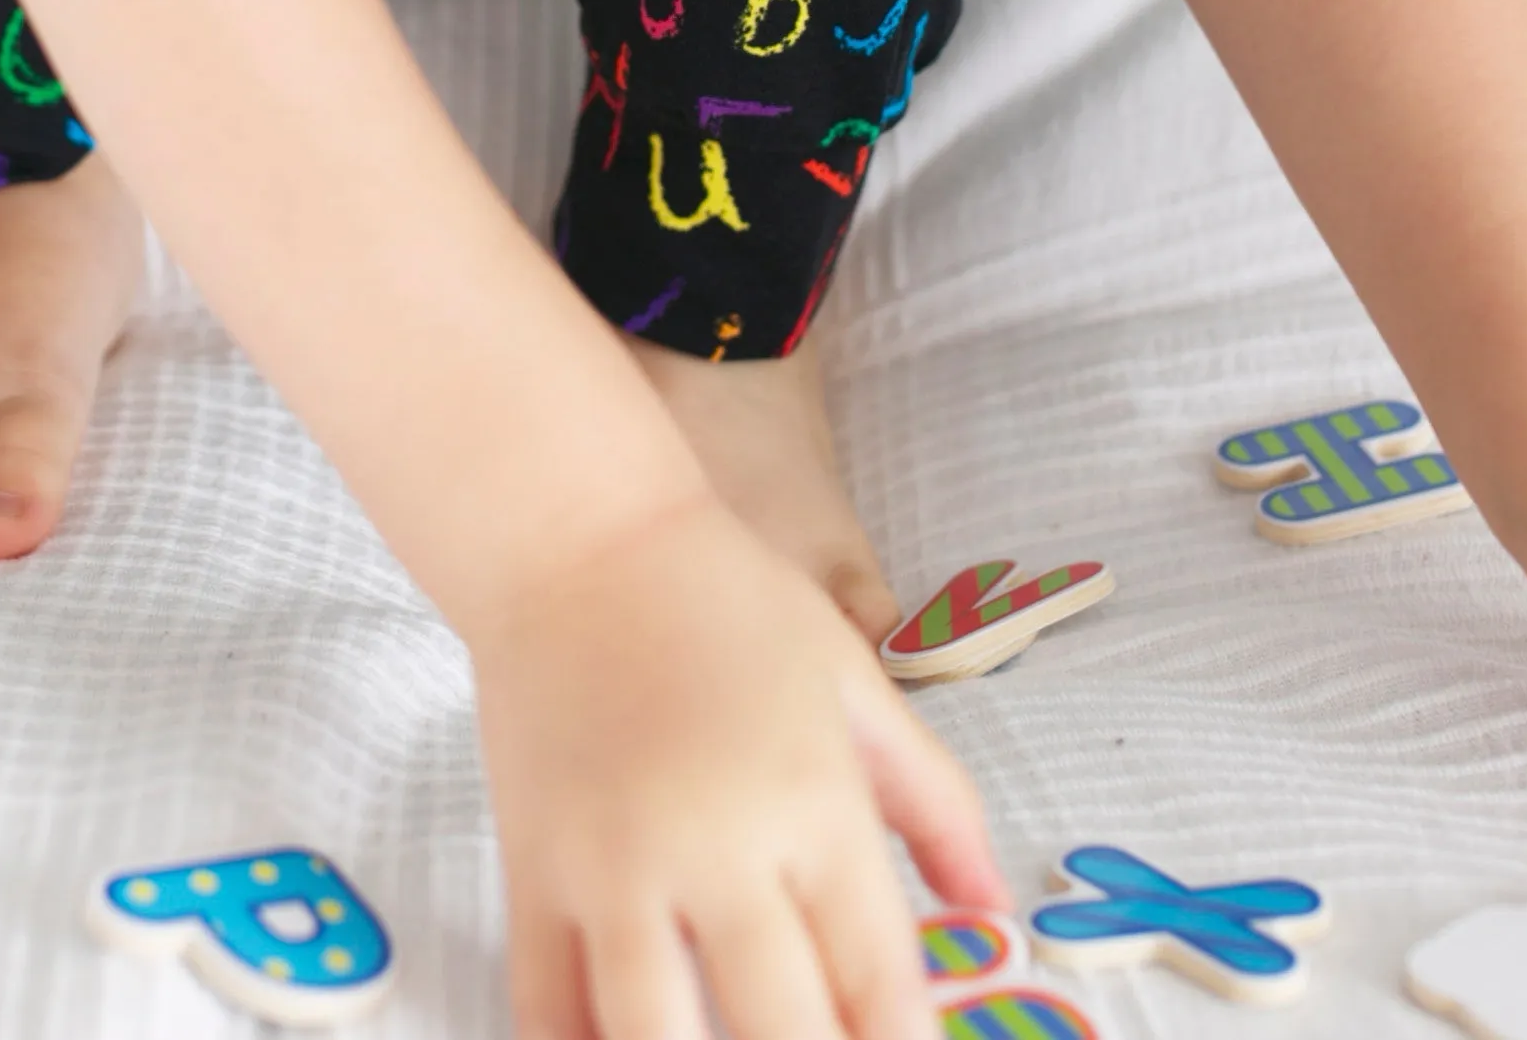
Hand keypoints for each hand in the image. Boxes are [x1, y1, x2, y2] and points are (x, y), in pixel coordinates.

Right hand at [471, 493, 1009, 1039]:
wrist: (579, 537)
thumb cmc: (726, 595)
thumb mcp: (854, 679)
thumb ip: (935, 801)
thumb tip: (994, 907)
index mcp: (813, 802)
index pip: (879, 983)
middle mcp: (718, 851)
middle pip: (782, 1038)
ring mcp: (615, 872)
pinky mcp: (532, 876)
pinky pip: (548, 1013)